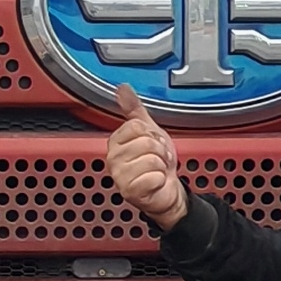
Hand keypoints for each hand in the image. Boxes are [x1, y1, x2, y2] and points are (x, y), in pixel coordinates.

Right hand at [104, 86, 186, 231]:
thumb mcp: (148, 130)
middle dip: (159, 150)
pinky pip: (154, 176)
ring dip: (161, 165)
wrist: (167, 190)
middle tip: (157, 158)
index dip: (151, 133)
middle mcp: (114, 158)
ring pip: (151, 159)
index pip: (136, 126)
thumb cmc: (156, 164)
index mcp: (116, 141)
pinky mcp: (130, 191)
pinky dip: (161, 179)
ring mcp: (120, 176)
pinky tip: (155, 182)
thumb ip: (134, 109)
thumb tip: (123, 88)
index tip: (152, 142)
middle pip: (145, 142)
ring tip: (156, 170)